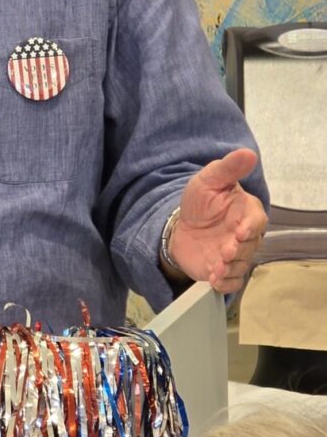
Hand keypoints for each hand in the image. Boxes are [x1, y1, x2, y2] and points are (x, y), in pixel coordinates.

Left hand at [168, 148, 267, 293]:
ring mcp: (236, 255)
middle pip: (250, 246)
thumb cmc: (199, 201)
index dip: (250, 227)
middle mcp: (245, 235)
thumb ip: (228, 168)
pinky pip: (231, 282)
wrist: (179, 225)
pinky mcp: (224, 271)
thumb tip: (248, 153)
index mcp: (246, 212)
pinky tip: (213, 281)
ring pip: (241, 265)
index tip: (240, 232)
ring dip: (229, 268)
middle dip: (238, 250)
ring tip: (215, 269)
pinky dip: (224, 284)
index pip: (257, 221)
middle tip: (225, 251)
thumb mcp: (208, 179)